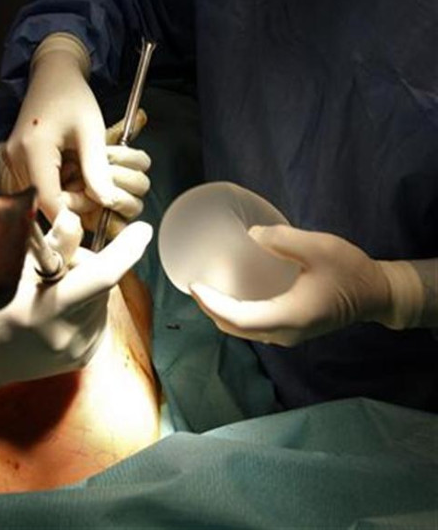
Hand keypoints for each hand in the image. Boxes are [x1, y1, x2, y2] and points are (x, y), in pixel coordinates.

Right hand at [0, 109, 150, 237]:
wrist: (51, 75)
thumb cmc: (72, 96)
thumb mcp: (92, 131)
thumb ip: (97, 169)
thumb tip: (107, 202)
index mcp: (33, 149)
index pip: (48, 200)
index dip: (69, 217)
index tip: (91, 221)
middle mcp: (15, 158)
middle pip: (41, 202)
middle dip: (70, 205)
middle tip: (95, 192)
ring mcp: (13, 160)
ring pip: (39, 197)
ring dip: (63, 197)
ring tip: (83, 178)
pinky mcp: (16, 161)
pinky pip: (36, 186)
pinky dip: (56, 187)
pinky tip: (70, 172)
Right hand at [0, 219, 152, 466]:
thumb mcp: (13, 271)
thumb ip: (51, 247)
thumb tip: (75, 218)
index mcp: (48, 309)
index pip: (102, 276)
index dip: (127, 250)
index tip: (143, 230)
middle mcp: (70, 334)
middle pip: (102, 283)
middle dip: (87, 265)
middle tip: (57, 265)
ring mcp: (79, 350)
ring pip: (103, 300)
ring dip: (87, 287)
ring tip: (53, 292)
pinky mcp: (84, 358)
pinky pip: (98, 319)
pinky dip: (86, 306)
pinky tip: (59, 311)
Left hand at [189, 225, 393, 346]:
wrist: (376, 294)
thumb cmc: (350, 271)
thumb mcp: (320, 247)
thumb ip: (284, 239)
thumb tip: (251, 234)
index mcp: (288, 317)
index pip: (238, 317)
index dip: (211, 303)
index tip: (194, 284)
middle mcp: (283, 333)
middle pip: (234, 327)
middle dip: (209, 308)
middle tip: (194, 284)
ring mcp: (286, 336)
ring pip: (242, 330)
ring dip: (220, 313)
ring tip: (206, 289)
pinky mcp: (289, 330)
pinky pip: (253, 326)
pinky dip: (235, 314)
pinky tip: (230, 295)